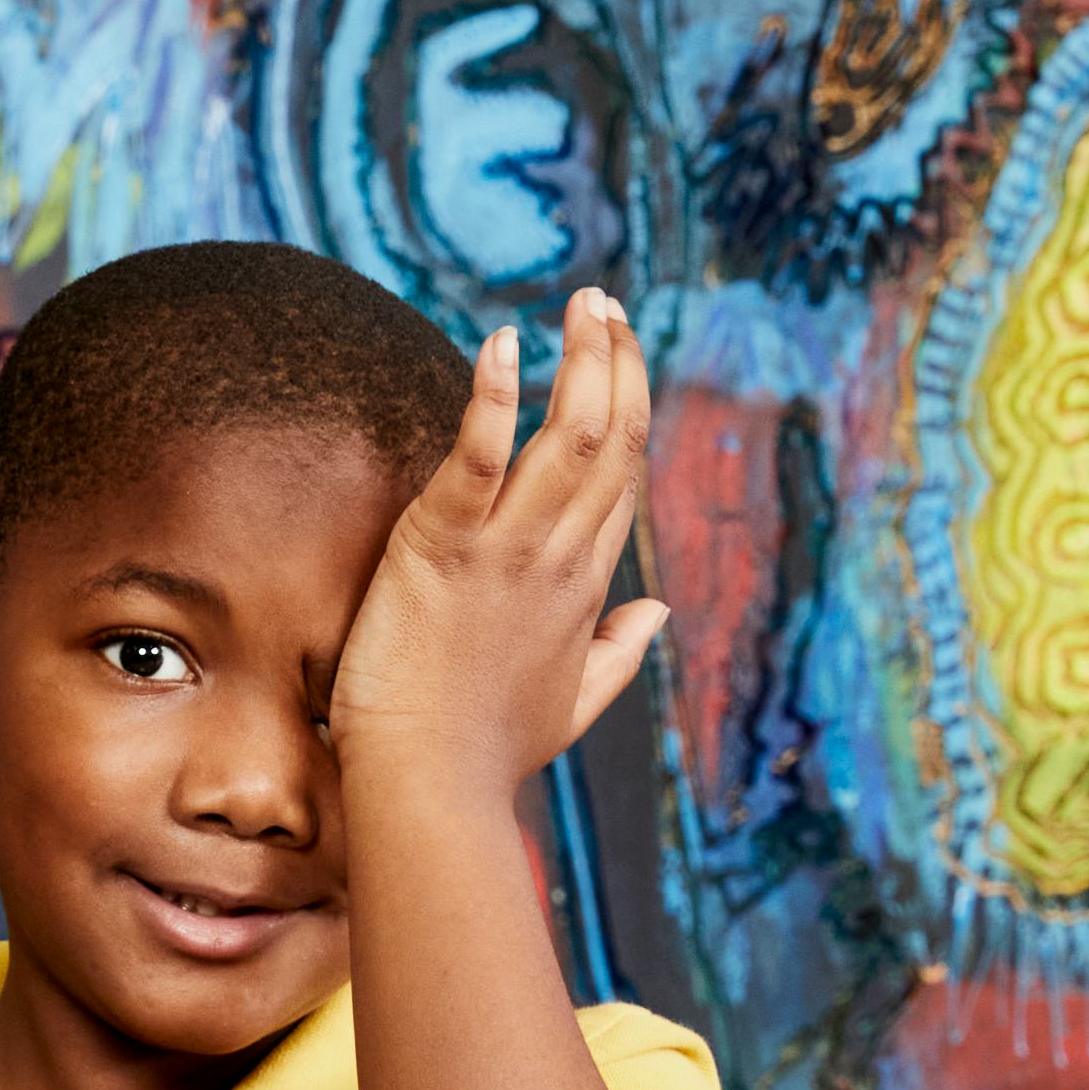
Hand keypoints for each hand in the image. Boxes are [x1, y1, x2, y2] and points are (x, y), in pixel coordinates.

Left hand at [328, 284, 668, 812]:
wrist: (430, 786)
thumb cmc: (487, 752)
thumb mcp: (573, 703)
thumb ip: (619, 652)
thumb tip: (658, 615)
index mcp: (586, 588)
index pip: (622, 478)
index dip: (629, 407)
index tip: (622, 353)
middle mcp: (559, 559)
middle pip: (608, 440)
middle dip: (614, 363)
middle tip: (603, 305)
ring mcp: (506, 551)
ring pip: (566, 435)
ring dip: (580, 361)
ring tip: (583, 303)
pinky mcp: (443, 547)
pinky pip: (478, 455)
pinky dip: (495, 395)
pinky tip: (504, 343)